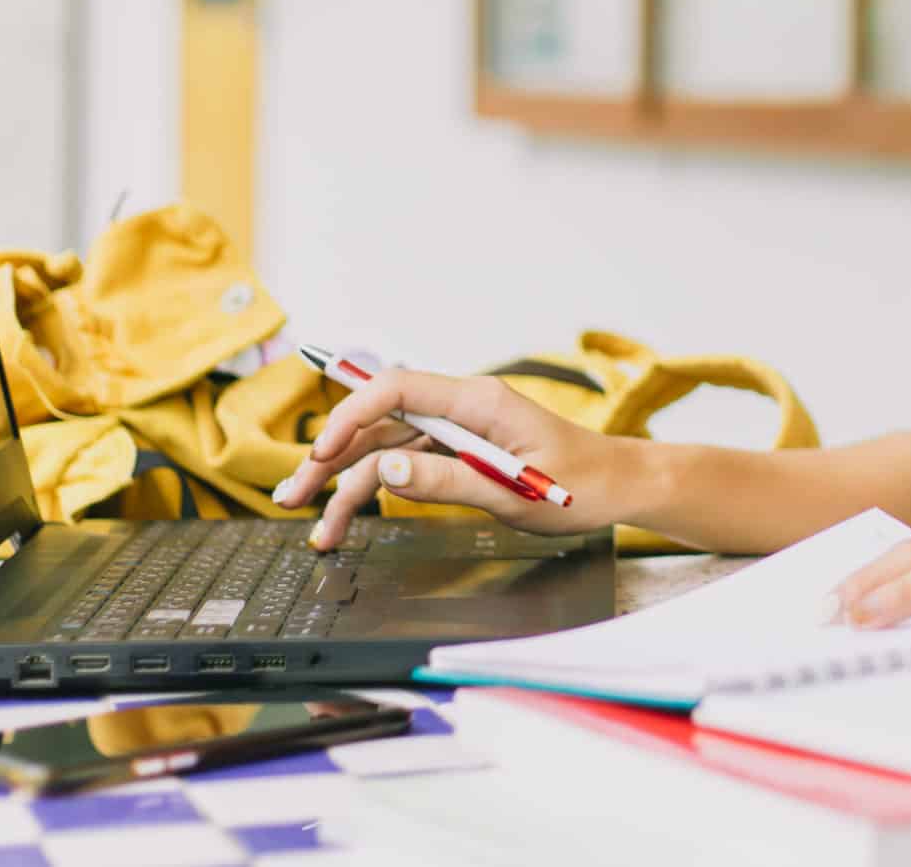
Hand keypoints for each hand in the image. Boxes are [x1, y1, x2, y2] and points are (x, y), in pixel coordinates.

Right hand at [270, 367, 622, 546]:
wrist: (617, 487)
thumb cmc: (581, 484)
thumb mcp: (514, 491)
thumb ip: (448, 481)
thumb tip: (388, 472)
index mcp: (479, 401)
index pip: (398, 389)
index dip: (351, 415)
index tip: (322, 452)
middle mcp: (463, 408)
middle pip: (380, 420)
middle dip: (331, 455)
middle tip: (292, 494)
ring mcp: (459, 429)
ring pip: (385, 446)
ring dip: (345, 481)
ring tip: (314, 523)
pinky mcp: (460, 450)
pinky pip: (406, 462)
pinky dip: (376, 488)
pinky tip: (350, 515)